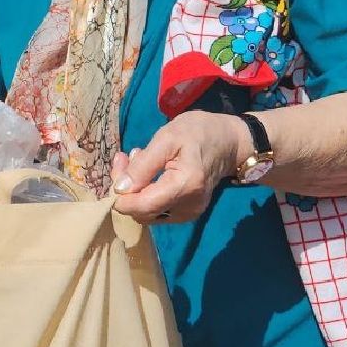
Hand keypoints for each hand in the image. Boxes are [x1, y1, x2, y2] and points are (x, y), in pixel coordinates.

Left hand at [110, 111, 244, 223]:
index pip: (142, 206)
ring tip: (138, 158)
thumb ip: (143, 165)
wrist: (228, 141)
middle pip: (141, 211)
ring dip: (134, 188)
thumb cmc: (198, 132)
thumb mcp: (167, 138)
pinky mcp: (187, 213)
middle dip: (126, 187)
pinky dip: (146, 192)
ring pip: (146, 212)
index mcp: (185, 186)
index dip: (121, 195)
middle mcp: (189, 206)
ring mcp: (189, 212)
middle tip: (124, 157)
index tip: (118, 166)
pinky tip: (148, 171)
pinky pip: (156, 209)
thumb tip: (119, 189)